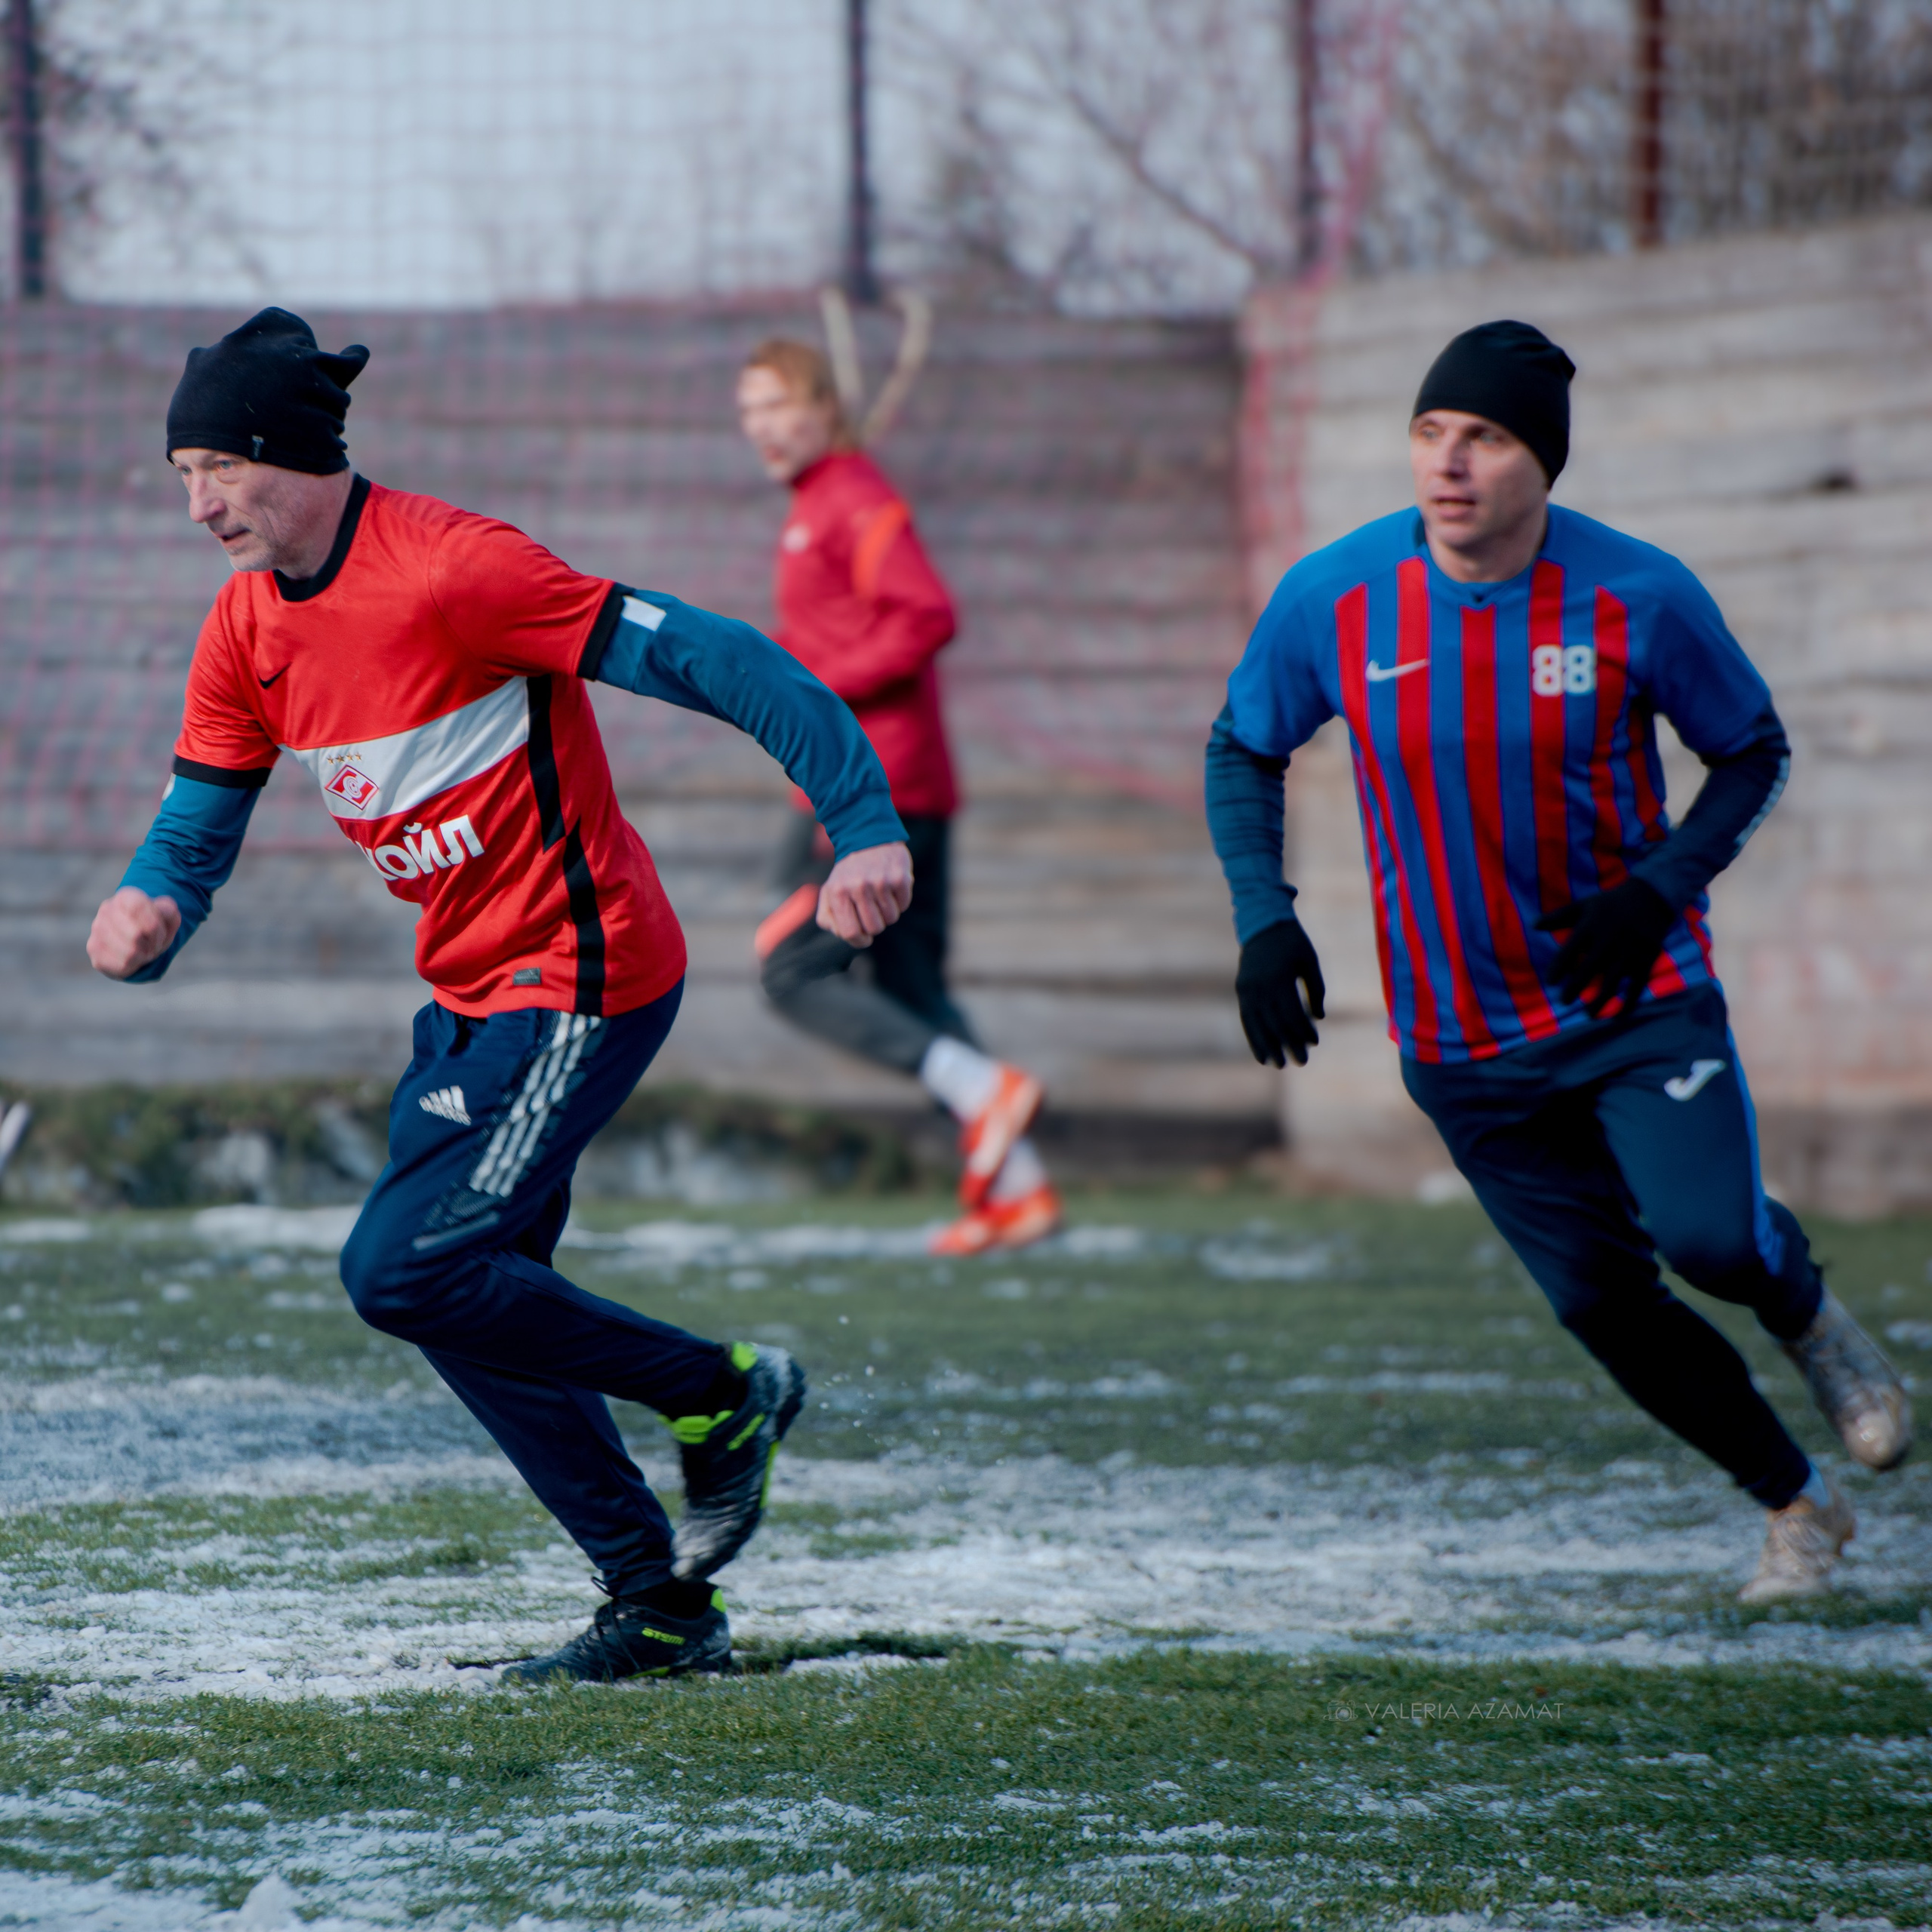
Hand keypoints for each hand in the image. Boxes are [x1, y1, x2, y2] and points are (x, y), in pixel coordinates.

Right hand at [87, 887, 180, 979]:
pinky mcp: (94, 950)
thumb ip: (168, 911)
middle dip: (152, 943)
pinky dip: (134, 965)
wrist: (139, 942)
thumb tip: (157, 915)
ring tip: (143, 950)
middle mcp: (107, 909)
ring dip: (144, 955)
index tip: (160, 932)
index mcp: (126, 896)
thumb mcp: (168, 915)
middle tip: (152, 944)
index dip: (155, 926)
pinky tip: (132, 958)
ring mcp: (97, 929)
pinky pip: (121, 965)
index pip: (139, 908)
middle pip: (136, 934)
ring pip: (130, 952)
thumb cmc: (154, 926)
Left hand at [816, 841, 912, 947]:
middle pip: (874, 928)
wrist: (869, 837)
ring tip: (881, 895)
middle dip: (875, 924)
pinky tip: (891, 887)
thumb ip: (827, 917)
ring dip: (888, 912)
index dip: (859, 940)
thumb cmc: (848, 873)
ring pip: (891, 919)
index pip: (850, 933)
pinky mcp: (900, 877)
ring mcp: (881, 882)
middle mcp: (859, 886)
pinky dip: (900, 901)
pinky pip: (904, 905)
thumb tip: (842, 935)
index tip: (864, 937)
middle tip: (872, 908)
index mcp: (838, 892)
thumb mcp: (829, 891)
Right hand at [1236, 918, 1325, 1066]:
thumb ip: (1316, 990)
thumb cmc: (1293, 942)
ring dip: (1268, 1047)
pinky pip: (1246, 1019)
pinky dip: (1253, 1038)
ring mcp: (1247, 989)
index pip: (1292, 1014)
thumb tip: (1318, 1019)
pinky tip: (1261, 1054)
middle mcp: (1260, 986)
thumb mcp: (1310, 961)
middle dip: (1289, 1045)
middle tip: (1301, 1062)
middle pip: (1275, 1024)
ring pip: (1257, 1025)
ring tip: (1278, 1064)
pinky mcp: (1241, 990)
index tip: (1314, 1043)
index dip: (1303, 1031)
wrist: (1262, 923)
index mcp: (1280, 978)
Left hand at [1536, 877, 1676, 1016]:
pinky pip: (1637, 987)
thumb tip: (1533, 925)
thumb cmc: (1610, 904)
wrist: (1652, 897)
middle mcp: (1609, 940)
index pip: (1569, 951)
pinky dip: (1628, 1004)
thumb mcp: (1584, 906)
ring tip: (1587, 1014)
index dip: (1558, 968)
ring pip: (1612, 983)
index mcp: (1590, 927)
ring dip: (1599, 1002)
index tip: (1551, 982)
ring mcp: (1629, 952)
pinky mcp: (1647, 960)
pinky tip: (1616, 1016)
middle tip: (1564, 1001)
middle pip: (1588, 970)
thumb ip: (1559, 918)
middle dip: (1574, 988)